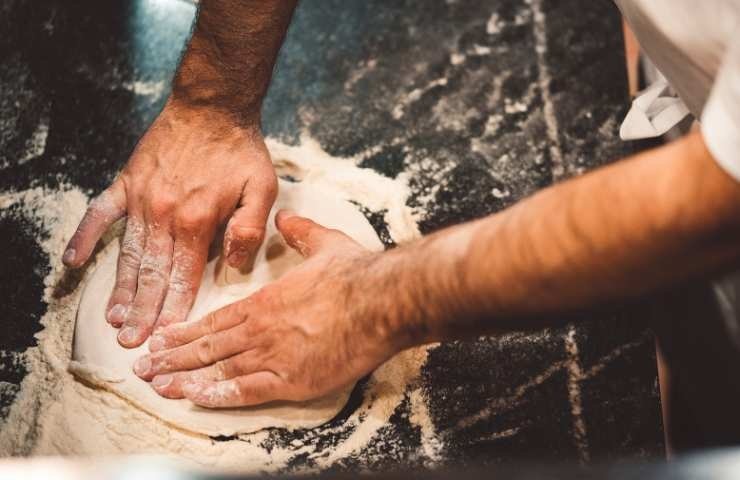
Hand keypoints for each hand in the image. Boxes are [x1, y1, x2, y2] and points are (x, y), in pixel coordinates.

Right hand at [63, 99, 277, 347]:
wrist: (213, 107)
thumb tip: (235, 265)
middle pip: (152, 273)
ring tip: (113, 319)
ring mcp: (141, 199)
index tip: (166, 337)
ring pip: (128, 254)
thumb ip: (249, 229)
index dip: (175, 309)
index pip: (184, 276)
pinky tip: (73, 263)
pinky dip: (86, 238)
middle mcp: (165, 214)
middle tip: (133, 342)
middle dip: (144, 311)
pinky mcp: (126, 183)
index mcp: (199, 221)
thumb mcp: (262, 188)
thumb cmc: (241, 150)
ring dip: (120, 288)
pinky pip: (100, 214)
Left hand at [132, 211, 400, 406]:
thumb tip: (286, 217)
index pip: (215, 320)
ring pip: (219, 368)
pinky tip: (195, 398)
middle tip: (143, 367)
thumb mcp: (325, 243)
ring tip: (156, 385)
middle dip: (173, 358)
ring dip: (185, 378)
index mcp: (266, 300)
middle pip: (208, 346)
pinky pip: (246, 391)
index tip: (162, 338)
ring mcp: (273, 355)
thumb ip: (301, 232)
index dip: (185, 331)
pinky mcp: (292, 380)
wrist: (381, 300)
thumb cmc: (355, 274)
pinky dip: (218, 395)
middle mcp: (261, 328)